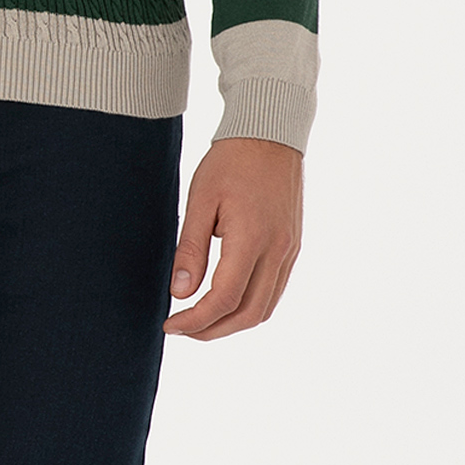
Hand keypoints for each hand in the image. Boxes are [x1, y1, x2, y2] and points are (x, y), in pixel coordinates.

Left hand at [163, 136, 303, 340]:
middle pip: (249, 314)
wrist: (270, 133)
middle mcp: (278, 250)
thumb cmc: (230, 161)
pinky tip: (226, 300)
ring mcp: (290, 250)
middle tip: (183, 329)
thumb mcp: (200, 201)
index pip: (223, 299)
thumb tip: (181, 293)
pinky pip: (274, 290)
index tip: (171, 324)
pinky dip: (250, 305)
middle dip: (213, 330)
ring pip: (265, 308)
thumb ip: (190, 249)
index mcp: (252, 239)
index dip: (195, 320)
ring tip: (202, 320)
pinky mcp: (293, 246)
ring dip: (233, 322)